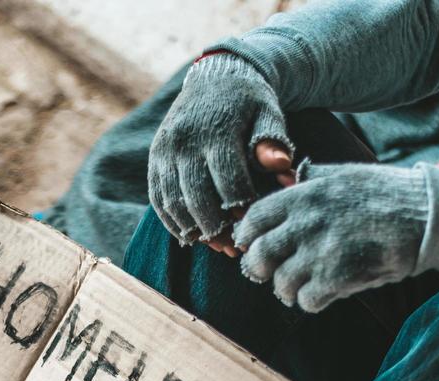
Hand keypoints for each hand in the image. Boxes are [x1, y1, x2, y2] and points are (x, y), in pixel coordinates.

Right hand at [148, 54, 292, 242]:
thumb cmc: (249, 101)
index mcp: (217, 130)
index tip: (256, 228)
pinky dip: (173, 221)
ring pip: (174, 203)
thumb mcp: (268, 112)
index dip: (243, 212)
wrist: (214, 74)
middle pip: (198, 199)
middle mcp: (185, 140)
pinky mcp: (155, 157)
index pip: (229, 184)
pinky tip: (192, 235)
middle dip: (218, 230)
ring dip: (194, 231)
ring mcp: (165, 149)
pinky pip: (158, 198)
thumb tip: (284, 170)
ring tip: (217, 245)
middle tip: (236, 249)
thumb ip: (273, 142)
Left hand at [235, 162, 428, 311]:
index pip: (255, 218)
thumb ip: (313, 179)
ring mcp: (321, 251)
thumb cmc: (389, 194)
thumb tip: (289, 176)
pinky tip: (323, 295)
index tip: (250, 245)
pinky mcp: (338, 277)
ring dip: (288, 290)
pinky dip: (311, 302)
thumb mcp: (345, 174)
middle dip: (260, 269)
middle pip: (259, 255)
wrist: (429, 216)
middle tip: (270, 274)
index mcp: (305, 194)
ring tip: (300, 287)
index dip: (247, 236)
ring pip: (281, 284)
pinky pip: (306, 301)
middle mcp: (306, 222)